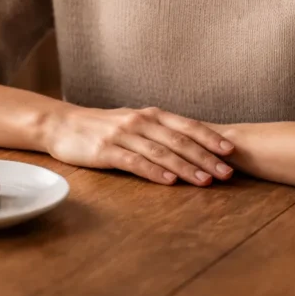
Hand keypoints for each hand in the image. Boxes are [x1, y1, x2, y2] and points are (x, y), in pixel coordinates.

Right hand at [42, 104, 235, 186]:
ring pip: (161, 152)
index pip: (187, 126)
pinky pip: (134, 162)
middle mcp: (140, 121)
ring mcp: (123, 135)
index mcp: (150, 115)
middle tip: (228, 172)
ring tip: (205, 181)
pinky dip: (154, 171)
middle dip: (206, 157)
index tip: (232, 152)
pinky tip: (169, 181)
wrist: (62, 124)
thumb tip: (193, 148)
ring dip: (186, 167)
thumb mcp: (134, 124)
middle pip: (179, 140)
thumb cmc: (101, 127)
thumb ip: (159, 133)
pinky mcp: (106, 150)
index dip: (211, 138)